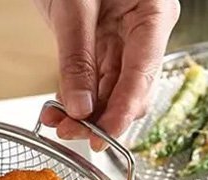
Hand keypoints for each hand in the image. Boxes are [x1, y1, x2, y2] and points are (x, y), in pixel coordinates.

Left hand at [35, 0, 179, 148]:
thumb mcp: (75, 7)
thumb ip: (77, 59)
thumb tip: (79, 107)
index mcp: (152, 14)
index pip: (143, 75)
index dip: (122, 113)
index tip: (101, 137)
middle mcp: (143, 32)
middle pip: (130, 91)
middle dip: (100, 118)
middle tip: (69, 133)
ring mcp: (124, 41)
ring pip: (111, 93)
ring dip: (83, 115)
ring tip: (55, 124)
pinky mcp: (103, 47)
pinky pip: (94, 84)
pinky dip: (75, 101)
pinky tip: (56, 112)